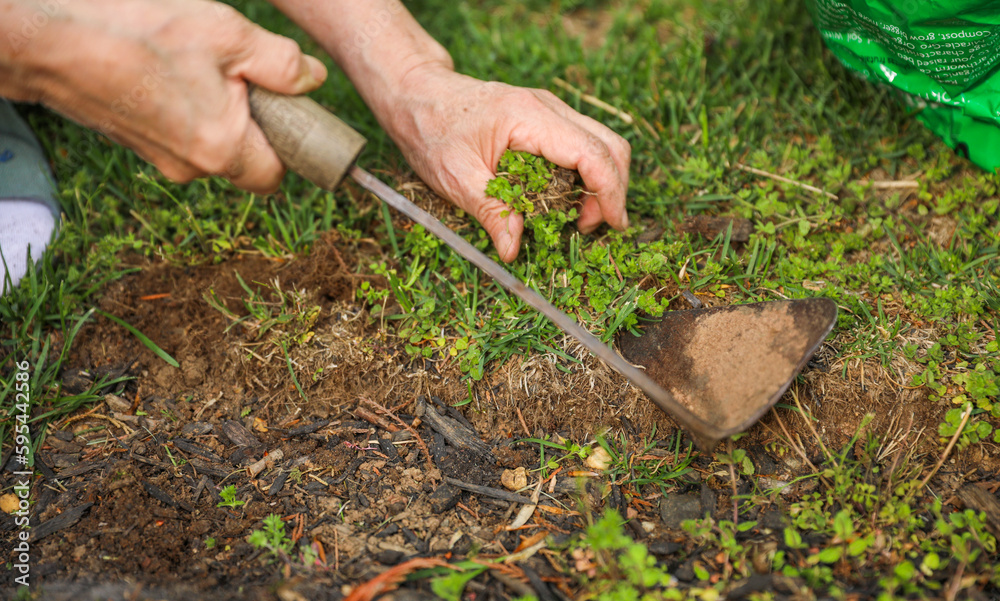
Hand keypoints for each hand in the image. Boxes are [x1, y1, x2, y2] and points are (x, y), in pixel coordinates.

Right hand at [1, 0, 326, 192]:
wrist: (48, 39)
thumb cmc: (140, 32)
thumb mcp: (228, 35)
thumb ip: (281, 63)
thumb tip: (313, 79)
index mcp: (223, 149)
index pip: (276, 177)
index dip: (289, 147)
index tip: (286, 111)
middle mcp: (191, 166)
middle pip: (244, 161)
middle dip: (254, 125)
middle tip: (244, 76)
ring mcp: (158, 158)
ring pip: (211, 145)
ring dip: (219, 112)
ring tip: (199, 64)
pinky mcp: (134, 143)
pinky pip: (179, 134)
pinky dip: (187, 108)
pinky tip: (170, 69)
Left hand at [384, 65, 630, 261]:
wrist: (417, 93)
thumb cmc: (431, 129)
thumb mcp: (455, 177)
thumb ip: (490, 213)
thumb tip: (512, 250)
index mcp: (529, 117)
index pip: (592, 153)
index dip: (610, 192)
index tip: (612, 225)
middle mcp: (547, 107)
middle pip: (610, 144)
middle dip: (612, 189)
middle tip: (590, 226)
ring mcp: (548, 109)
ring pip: (600, 142)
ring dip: (601, 182)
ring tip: (576, 216)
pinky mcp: (544, 118)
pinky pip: (580, 143)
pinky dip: (584, 173)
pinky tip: (562, 197)